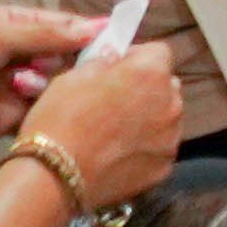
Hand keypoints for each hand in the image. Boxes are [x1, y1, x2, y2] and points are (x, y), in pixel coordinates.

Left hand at [0, 6, 100, 143]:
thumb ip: (48, 34)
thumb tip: (98, 27)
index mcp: (19, 26)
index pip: (67, 27)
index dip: (92, 33)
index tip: (120, 40)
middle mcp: (24, 55)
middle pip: (69, 59)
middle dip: (75, 62)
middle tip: (83, 67)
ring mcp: (19, 88)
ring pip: (58, 87)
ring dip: (48, 83)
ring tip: (24, 81)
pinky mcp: (12, 119)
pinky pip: (41, 112)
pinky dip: (40, 108)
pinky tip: (26, 98)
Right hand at [14, 52, 184, 208]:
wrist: (55, 175)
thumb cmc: (61, 118)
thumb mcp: (74, 76)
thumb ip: (104, 61)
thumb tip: (115, 57)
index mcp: (151, 73)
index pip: (158, 52)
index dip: (136, 57)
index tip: (116, 68)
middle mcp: (171, 103)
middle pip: (166, 86)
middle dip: (146, 88)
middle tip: (113, 100)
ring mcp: (171, 138)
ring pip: (166, 118)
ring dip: (149, 117)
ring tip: (114, 130)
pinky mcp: (164, 167)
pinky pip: (159, 148)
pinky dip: (145, 147)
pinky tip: (117, 153)